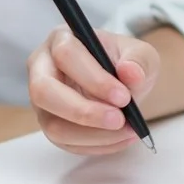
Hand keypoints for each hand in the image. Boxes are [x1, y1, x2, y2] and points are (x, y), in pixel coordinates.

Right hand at [27, 25, 158, 154]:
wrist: (123, 85)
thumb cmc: (126, 63)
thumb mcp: (141, 54)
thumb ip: (139, 60)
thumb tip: (130, 73)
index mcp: (60, 39)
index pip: (65, 55)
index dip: (93, 79)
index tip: (124, 97)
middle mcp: (42, 68)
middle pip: (43, 91)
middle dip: (83, 111)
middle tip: (119, 120)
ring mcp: (42, 101)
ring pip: (53, 125)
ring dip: (93, 134)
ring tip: (127, 130)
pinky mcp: (50, 124)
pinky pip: (65, 142)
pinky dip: (96, 144)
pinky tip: (121, 138)